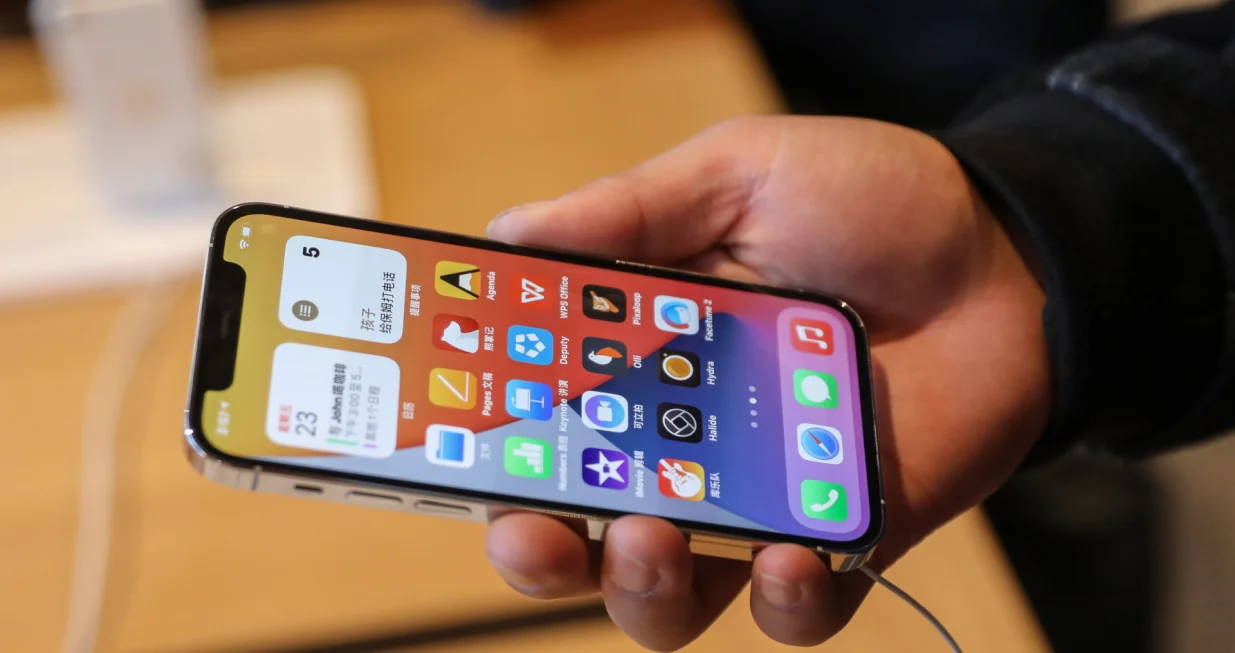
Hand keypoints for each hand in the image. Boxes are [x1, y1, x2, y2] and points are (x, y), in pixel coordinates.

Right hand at [484, 116, 1049, 649]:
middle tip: (529, 528)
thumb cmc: (872, 205)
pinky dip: (781, 601)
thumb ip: (635, 209)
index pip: (536, 417)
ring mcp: (757, 500)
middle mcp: (682, 441)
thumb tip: (512, 230)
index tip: (442, 446)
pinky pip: (793, 609)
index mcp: (640, 360)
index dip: (479, 441)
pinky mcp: (838, 540)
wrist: (1010, 256)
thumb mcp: (743, 176)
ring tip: (646, 536)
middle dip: (534, 548)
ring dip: (637, 586)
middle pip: (577, 527)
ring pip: (665, 592)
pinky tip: (785, 558)